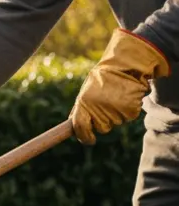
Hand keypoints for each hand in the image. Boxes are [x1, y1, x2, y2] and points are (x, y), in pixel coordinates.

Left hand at [71, 28, 170, 144]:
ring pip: (115, 122)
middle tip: (107, 106)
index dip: (84, 137)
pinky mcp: (130, 110)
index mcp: (84, 103)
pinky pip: (128, 117)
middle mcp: (98, 109)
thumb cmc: (104, 78)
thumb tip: (73, 125)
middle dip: (103, 122)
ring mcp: (115, 110)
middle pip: (101, 128)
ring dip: (116, 114)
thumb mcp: (86, 91)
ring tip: (117, 97)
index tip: (89, 140)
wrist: (126, 65)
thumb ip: (80, 109)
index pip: (80, 127)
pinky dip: (128, 110)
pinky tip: (127, 97)